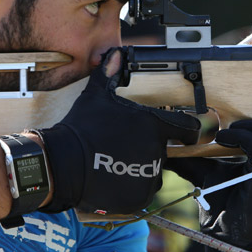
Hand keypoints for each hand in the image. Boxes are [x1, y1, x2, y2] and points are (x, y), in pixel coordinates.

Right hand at [39, 49, 200, 214]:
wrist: (64, 163)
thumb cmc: (82, 128)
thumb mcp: (95, 96)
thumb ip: (109, 74)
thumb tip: (114, 54)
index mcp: (154, 126)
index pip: (187, 128)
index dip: (187, 130)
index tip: (185, 134)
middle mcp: (156, 151)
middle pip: (164, 151)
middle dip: (150, 149)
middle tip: (126, 146)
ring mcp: (149, 176)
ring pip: (154, 173)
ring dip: (142, 170)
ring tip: (117, 162)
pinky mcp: (139, 196)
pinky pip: (142, 191)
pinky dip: (132, 188)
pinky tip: (114, 178)